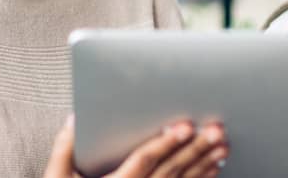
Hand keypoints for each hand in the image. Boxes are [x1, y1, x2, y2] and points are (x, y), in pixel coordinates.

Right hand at [44, 115, 228, 177]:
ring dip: (204, 165)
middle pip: (170, 171)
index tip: (185, 127)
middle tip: (216, 131)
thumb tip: (74, 118)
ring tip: (222, 147)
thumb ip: (64, 149)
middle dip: (195, 149)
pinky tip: (213, 169)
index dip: (165, 143)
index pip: (144, 161)